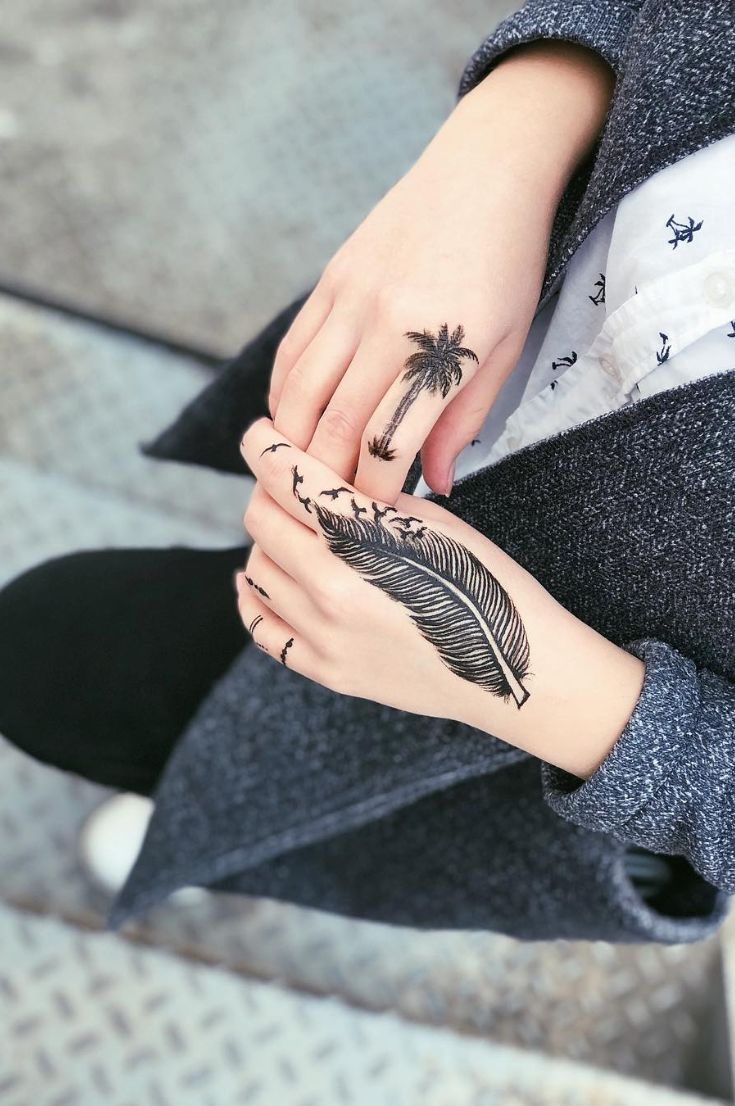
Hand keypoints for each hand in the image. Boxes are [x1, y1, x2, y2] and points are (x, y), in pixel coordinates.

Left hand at [237, 418, 644, 779]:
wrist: (515, 669)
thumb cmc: (487, 583)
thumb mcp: (434, 522)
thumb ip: (371, 499)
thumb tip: (325, 478)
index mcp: (364, 537)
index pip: (285, 475)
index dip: (264, 445)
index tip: (261, 434)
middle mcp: (333, 587)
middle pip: (261, 519)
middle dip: (268, 491)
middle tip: (288, 484)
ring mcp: (326, 635)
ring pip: (257, 569)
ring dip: (268, 542)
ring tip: (295, 531)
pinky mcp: (328, 670)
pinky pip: (263, 628)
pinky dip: (254, 597)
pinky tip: (264, 578)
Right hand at [268, 41, 614, 500]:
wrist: (486, 169)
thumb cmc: (510, 263)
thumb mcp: (506, 347)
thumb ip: (464, 419)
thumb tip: (437, 484)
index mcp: (441, 348)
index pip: (387, 444)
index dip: (374, 494)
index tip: (375, 520)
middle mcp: (385, 324)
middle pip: (334, 427)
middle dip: (328, 480)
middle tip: (330, 511)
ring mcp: (349, 300)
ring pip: (298, 394)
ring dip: (294, 445)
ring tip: (305, 475)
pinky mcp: (329, 281)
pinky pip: (292, 353)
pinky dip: (285, 396)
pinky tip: (293, 421)